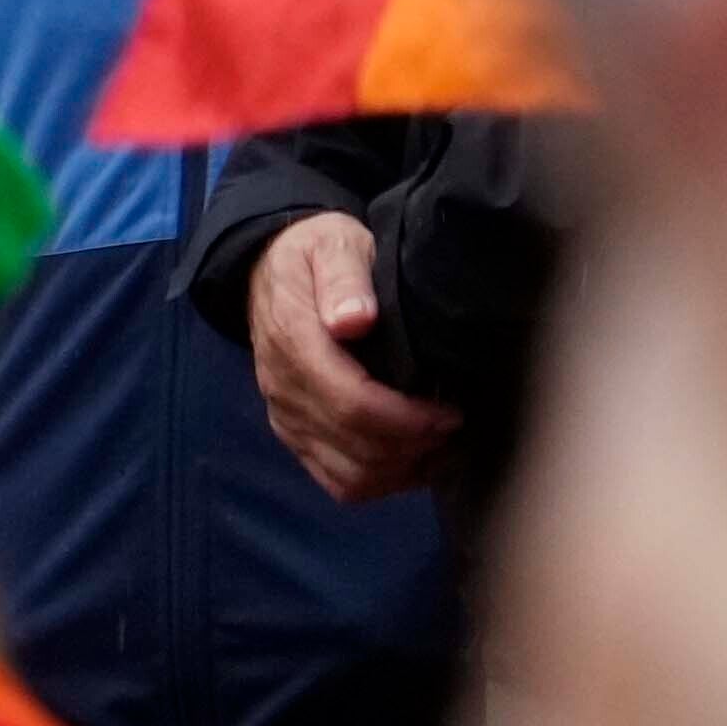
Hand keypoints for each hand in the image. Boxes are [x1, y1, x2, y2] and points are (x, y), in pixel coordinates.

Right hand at [247, 210, 456, 503]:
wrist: (270, 269)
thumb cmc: (316, 254)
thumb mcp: (333, 246)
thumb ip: (343, 279)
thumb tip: (354, 321)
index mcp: (294, 344)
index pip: (352, 404)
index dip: (408, 419)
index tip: (451, 412)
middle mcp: (284, 390)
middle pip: (354, 448)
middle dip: (414, 446)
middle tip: (456, 425)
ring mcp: (286, 417)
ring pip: (347, 475)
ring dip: (400, 469)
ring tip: (439, 444)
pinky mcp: (293, 433)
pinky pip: (334, 479)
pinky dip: (380, 479)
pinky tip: (414, 458)